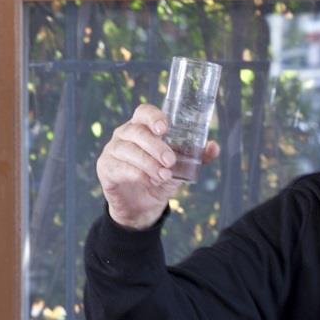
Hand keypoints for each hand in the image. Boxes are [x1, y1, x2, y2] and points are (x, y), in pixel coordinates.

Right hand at [95, 102, 218, 229]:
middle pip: (137, 132)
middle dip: (156, 146)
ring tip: (164, 175)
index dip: (153, 117)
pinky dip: (136, 173)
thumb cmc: (160, 177)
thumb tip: (214, 147)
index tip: (164, 128)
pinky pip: (119, 167)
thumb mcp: (181, 167)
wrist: (142, 206)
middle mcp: (125, 134)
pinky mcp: (105, 168)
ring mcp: (112, 150)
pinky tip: (149, 181)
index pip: (144, 112)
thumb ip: (198, 156)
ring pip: (128, 150)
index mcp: (143, 127)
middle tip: (170, 161)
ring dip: (149, 163)